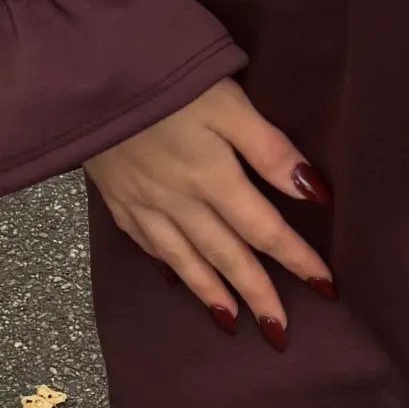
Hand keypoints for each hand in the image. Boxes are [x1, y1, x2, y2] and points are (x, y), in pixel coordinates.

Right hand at [84, 79, 334, 346]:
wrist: (83, 73)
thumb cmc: (165, 76)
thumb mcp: (229, 103)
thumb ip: (269, 150)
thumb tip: (312, 194)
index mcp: (213, 179)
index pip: (265, 231)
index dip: (297, 261)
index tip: (325, 288)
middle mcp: (179, 202)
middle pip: (227, 256)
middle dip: (257, 296)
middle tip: (280, 334)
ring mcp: (142, 203)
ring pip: (184, 260)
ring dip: (211, 294)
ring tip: (232, 323)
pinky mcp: (115, 196)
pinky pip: (146, 244)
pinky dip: (167, 266)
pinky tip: (176, 276)